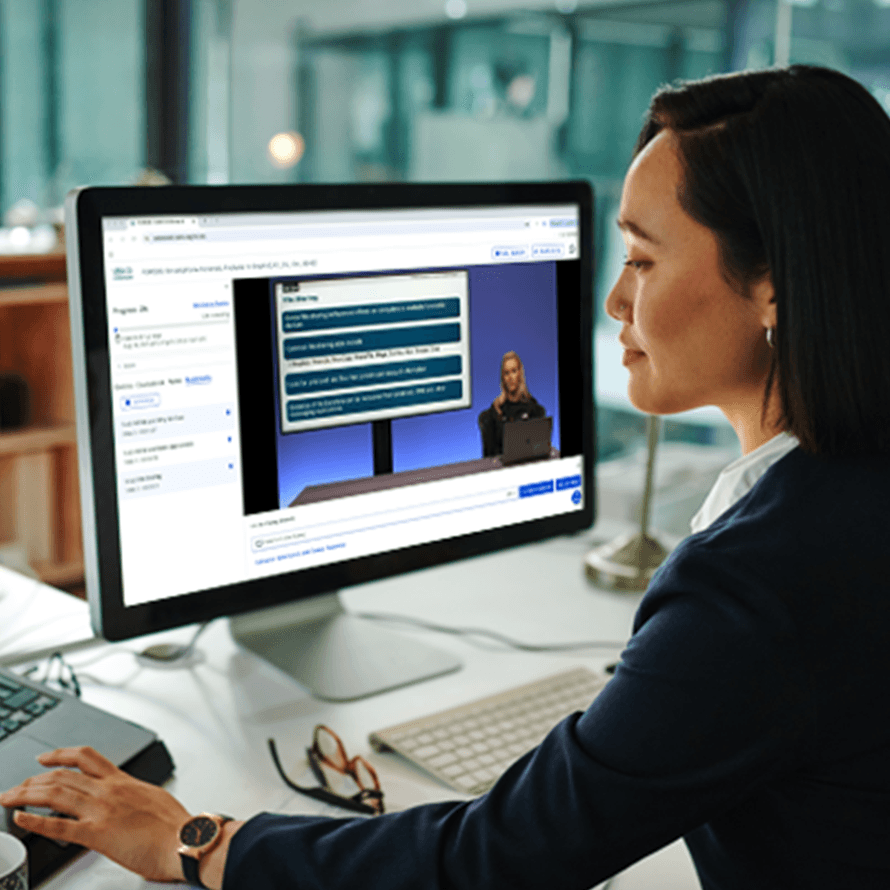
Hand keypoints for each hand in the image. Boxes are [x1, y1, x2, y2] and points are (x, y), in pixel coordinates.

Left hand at [0, 746, 190, 882]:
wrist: (186, 839)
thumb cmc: (175, 825)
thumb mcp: (154, 798)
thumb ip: (135, 796)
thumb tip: (129, 802)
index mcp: (123, 781)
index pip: (87, 758)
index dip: (61, 754)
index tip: (44, 758)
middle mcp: (109, 791)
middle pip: (63, 775)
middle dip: (33, 779)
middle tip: (16, 786)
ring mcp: (102, 810)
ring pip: (56, 794)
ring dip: (27, 795)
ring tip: (9, 797)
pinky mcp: (98, 834)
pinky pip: (59, 826)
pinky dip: (36, 822)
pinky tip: (21, 819)